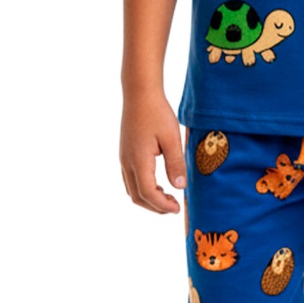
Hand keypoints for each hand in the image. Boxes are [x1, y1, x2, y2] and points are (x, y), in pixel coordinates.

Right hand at [119, 91, 186, 213]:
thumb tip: (180, 187)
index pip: (148, 193)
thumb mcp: (171, 138)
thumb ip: (175, 163)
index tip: (177, 209)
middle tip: (173, 207)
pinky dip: (143, 188)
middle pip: (137, 196)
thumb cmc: (157, 113)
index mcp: (138, 161)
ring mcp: (124, 158)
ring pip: (132, 189)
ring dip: (148, 198)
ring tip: (167, 198)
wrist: (139, 94)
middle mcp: (127, 163)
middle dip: (155, 207)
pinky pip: (130, 179)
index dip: (162, 205)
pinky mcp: (125, 153)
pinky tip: (157, 183)